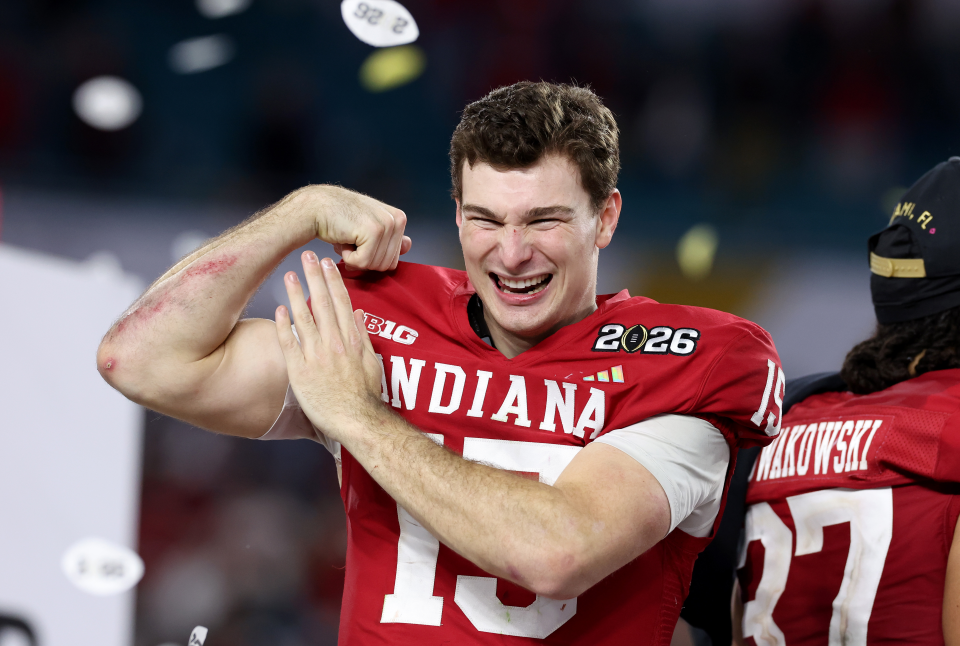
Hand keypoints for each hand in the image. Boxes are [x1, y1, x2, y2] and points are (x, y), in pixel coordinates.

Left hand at [274, 250, 385, 440]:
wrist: (356, 420)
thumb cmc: (365, 396)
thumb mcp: (372, 362)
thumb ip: (364, 336)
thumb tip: (359, 315)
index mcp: (352, 340)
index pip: (342, 303)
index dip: (334, 281)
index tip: (327, 264)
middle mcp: (334, 343)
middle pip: (323, 303)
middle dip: (315, 277)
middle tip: (306, 256)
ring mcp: (316, 356)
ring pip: (304, 318)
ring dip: (296, 294)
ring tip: (289, 275)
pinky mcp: (300, 371)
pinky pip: (290, 343)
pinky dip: (284, 325)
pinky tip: (278, 309)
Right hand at [306, 185, 411, 271]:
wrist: (316, 208)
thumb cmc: (340, 219)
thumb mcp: (369, 228)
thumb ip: (390, 238)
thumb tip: (409, 245)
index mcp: (399, 219)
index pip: (393, 260)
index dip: (372, 258)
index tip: (360, 243)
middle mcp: (397, 220)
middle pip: (387, 265)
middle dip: (365, 260)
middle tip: (351, 240)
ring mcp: (387, 225)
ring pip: (375, 265)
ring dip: (356, 258)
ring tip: (347, 238)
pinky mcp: (374, 231)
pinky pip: (364, 262)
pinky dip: (349, 258)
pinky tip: (343, 240)